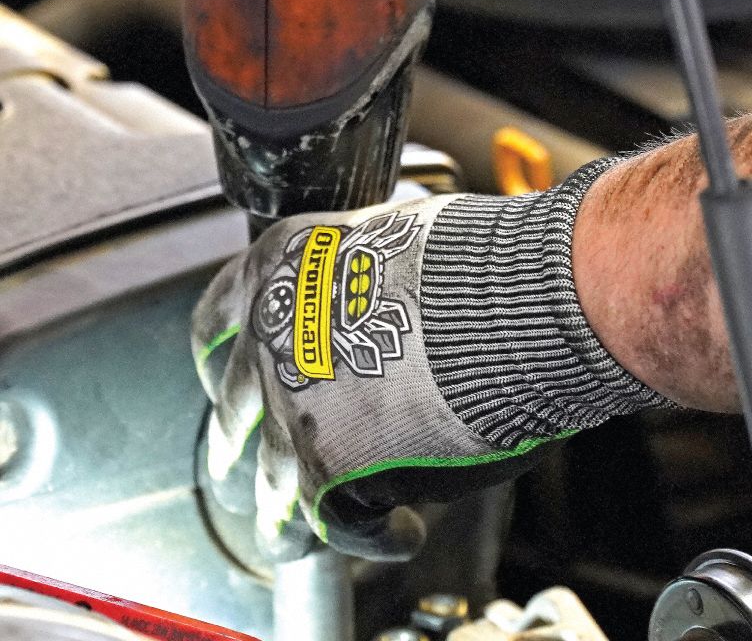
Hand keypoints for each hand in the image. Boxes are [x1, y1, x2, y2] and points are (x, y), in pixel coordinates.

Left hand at [191, 165, 668, 560]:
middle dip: (237, 442)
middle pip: (233, 408)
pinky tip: (401, 532)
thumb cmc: (473, 261)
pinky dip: (369, 538)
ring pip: (269, 482)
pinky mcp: (327, 471)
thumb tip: (380, 312)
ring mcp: (289, 406)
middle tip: (243, 462)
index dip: (221, 358)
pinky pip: (333, 526)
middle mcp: (269, 335)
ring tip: (304, 532)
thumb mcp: (393, 242)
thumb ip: (362, 284)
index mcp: (280, 267)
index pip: (217, 319)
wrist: (506, 302)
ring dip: (288, 512)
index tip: (223, 379)